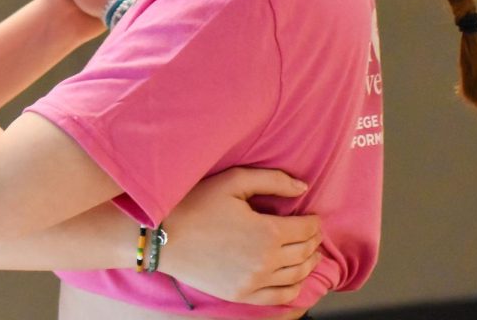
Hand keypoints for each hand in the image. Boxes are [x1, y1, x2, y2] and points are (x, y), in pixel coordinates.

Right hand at [161, 168, 322, 304]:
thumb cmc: (195, 204)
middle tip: (311, 232)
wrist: (162, 236)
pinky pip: (281, 296)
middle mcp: (267, 260)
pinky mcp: (242, 295)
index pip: (307, 228)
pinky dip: (295, 288)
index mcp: (268, 231)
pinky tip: (295, 278)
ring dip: (309, 262)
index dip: (314, 221)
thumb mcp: (233, 182)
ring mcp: (255, 281)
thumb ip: (272, 180)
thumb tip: (303, 188)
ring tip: (309, 253)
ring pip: (298, 275)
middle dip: (312, 240)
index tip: (311, 216)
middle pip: (305, 251)